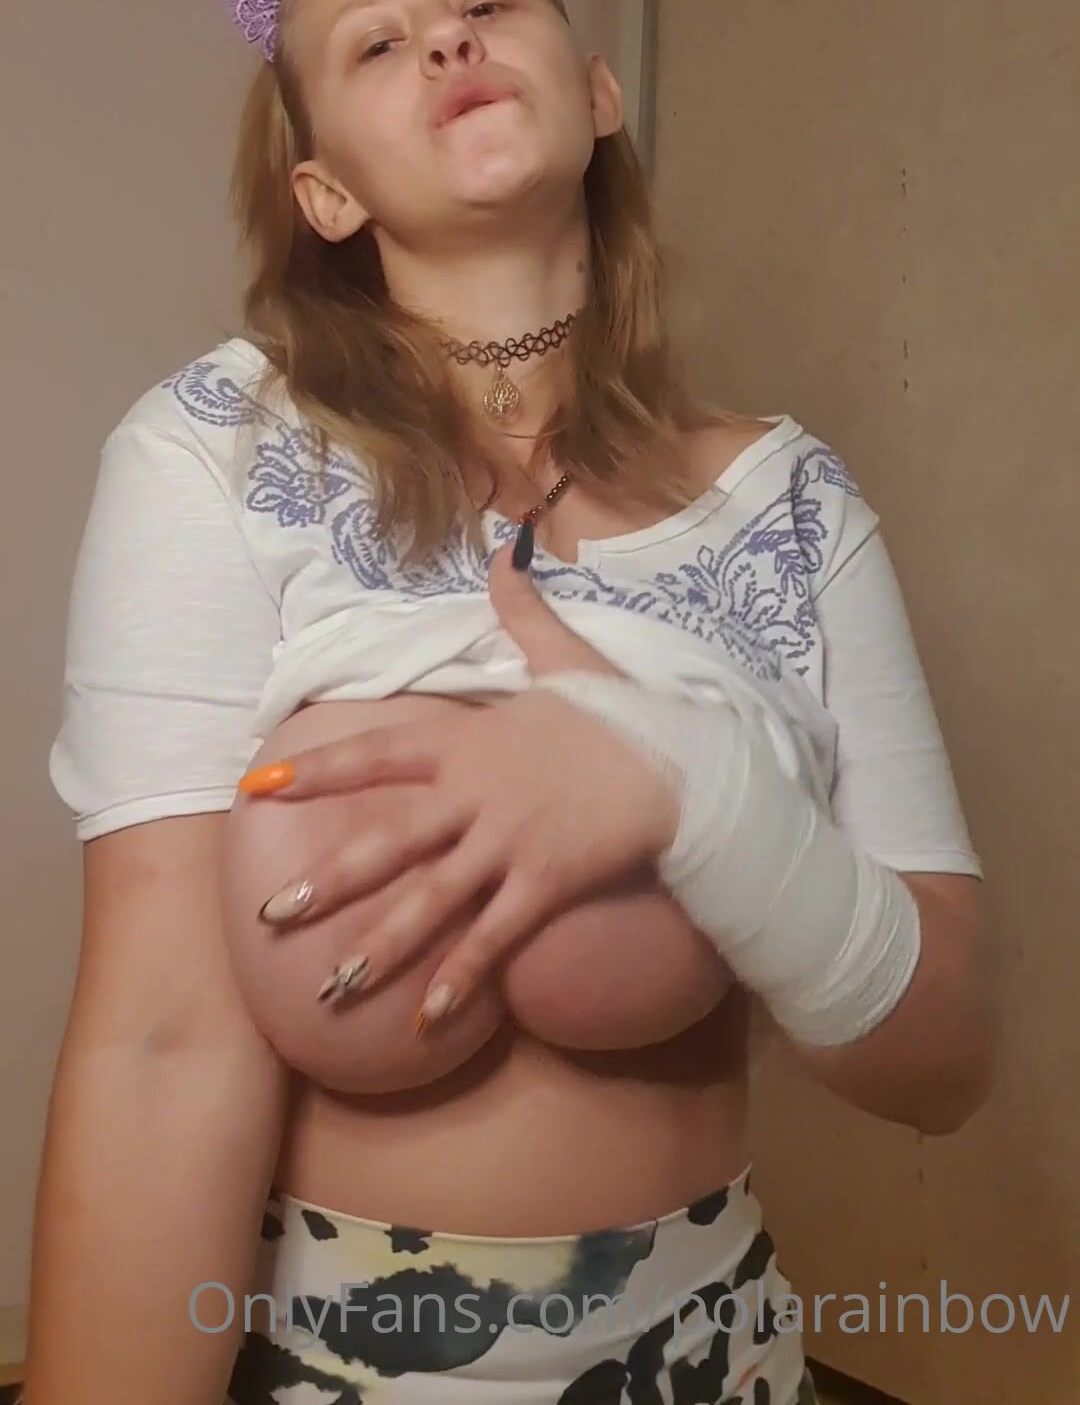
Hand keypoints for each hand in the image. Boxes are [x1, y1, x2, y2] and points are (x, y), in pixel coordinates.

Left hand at [243, 542, 680, 1024]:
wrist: (683, 763)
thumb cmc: (620, 714)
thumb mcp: (566, 656)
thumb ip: (523, 611)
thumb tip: (505, 549)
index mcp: (469, 742)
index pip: (377, 754)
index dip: (316, 770)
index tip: (257, 784)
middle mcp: (476, 797)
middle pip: (389, 842)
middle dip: (328, 882)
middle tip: (272, 914)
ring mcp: (508, 845)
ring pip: (430, 903)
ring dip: (379, 948)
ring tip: (331, 987)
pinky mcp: (544, 885)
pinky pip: (493, 941)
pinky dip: (458, 982)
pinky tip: (423, 1022)